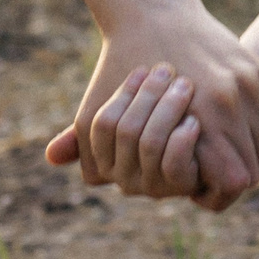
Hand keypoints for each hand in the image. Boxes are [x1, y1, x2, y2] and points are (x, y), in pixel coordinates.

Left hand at [43, 0, 258, 210]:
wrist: (152, 10)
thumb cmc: (124, 68)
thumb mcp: (100, 115)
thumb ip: (94, 160)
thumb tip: (107, 189)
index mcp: (203, 115)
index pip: (234, 181)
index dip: (218, 192)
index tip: (198, 190)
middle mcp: (233, 98)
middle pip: (256, 165)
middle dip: (236, 176)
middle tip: (211, 178)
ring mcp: (250, 82)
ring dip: (250, 156)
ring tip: (222, 160)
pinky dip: (258, 133)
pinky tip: (232, 136)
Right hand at [46, 64, 210, 201]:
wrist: (208, 117)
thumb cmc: (162, 109)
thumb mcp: (128, 110)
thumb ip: (89, 129)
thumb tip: (51, 156)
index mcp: (104, 160)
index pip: (101, 124)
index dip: (122, 94)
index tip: (141, 69)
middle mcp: (124, 180)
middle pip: (127, 131)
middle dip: (148, 96)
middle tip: (167, 69)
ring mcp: (152, 186)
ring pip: (150, 144)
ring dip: (168, 110)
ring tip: (184, 84)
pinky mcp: (181, 188)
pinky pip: (174, 165)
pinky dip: (183, 139)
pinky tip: (195, 119)